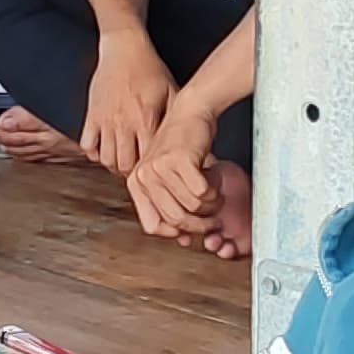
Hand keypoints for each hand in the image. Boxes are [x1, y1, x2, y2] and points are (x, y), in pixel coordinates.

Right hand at [80, 30, 175, 178]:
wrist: (124, 47)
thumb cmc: (150, 69)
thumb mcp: (172, 92)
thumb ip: (179, 119)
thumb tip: (197, 137)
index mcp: (146, 119)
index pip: (148, 160)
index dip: (153, 171)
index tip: (158, 172)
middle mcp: (124, 122)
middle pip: (124, 165)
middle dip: (132, 173)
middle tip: (139, 171)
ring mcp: (105, 119)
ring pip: (105, 158)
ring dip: (114, 165)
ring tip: (124, 161)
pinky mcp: (92, 114)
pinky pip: (87, 145)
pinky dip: (94, 153)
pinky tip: (105, 149)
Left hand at [124, 102, 222, 243]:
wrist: (191, 112)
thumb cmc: (182, 144)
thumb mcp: (170, 177)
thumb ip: (174, 207)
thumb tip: (182, 241)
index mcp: (137, 183)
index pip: (152, 225)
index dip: (175, 232)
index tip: (190, 230)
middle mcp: (144, 176)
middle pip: (176, 220)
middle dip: (201, 224)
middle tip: (213, 217)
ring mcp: (159, 167)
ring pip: (192, 207)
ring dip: (211, 206)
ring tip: (215, 195)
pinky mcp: (178, 160)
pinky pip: (202, 192)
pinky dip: (215, 192)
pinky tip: (215, 181)